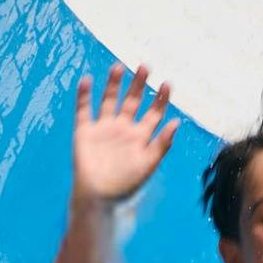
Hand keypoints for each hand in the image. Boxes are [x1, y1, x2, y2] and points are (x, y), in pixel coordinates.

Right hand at [73, 65, 176, 205]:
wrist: (98, 196)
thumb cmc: (125, 184)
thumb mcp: (149, 164)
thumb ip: (162, 143)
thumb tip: (178, 122)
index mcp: (140, 136)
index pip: (153, 113)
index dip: (160, 99)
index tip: (166, 83)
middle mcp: (122, 129)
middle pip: (132, 101)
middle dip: (139, 85)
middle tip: (145, 66)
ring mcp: (103, 129)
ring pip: (109, 101)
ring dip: (113, 84)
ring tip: (118, 66)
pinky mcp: (84, 132)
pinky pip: (84, 111)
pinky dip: (84, 96)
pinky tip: (86, 80)